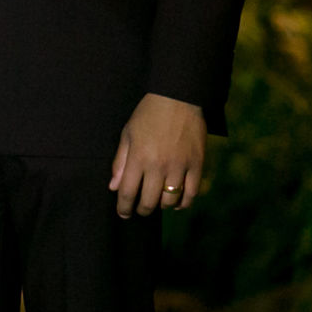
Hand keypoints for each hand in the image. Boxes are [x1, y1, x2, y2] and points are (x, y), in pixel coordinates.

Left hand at [109, 93, 205, 217]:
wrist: (178, 98)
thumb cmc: (148, 115)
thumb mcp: (128, 134)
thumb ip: (120, 162)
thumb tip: (114, 187)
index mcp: (139, 157)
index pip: (127, 192)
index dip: (123, 207)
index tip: (123, 213)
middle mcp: (159, 165)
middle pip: (149, 201)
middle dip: (142, 210)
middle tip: (139, 209)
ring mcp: (180, 166)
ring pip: (170, 200)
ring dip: (161, 206)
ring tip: (157, 202)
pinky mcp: (197, 164)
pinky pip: (192, 193)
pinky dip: (184, 203)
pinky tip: (177, 203)